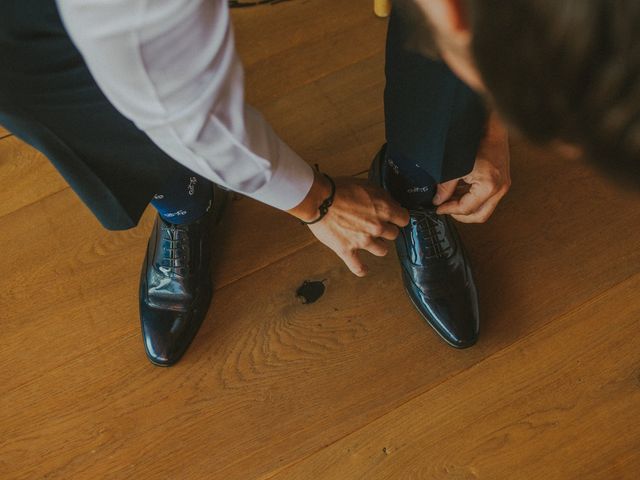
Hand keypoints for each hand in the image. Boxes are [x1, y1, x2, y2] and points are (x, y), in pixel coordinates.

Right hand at [289, 173, 408, 276]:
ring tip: (371, 241)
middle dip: (387, 230)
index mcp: (383, 210)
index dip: (398, 217)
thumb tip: (391, 204)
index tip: (393, 217)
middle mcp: (377, 227)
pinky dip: (362, 269)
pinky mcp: (347, 250)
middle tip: (378, 226)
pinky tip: (364, 269)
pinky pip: (358, 266)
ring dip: (378, 246)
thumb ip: (382, 196)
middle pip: (393, 235)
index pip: (403, 219)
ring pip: (382, 250)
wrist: (318, 199)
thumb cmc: (339, 189)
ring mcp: (362, 241)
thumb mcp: (366, 184)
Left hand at [433, 112, 510, 222]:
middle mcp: (500, 188)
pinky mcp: (502, 181)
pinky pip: (487, 198)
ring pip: (484, 208)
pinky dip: (473, 198)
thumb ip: (445, 187)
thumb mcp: (455, 167)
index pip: (466, 209)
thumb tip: (438, 200)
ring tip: (451, 199)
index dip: (450, 210)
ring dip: (467, 207)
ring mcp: (503, 185)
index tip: (439, 208)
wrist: (492, 127)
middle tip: (446, 209)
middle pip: (479, 216)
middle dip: (461, 216)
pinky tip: (460, 192)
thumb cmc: (477, 141)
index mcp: (489, 186)